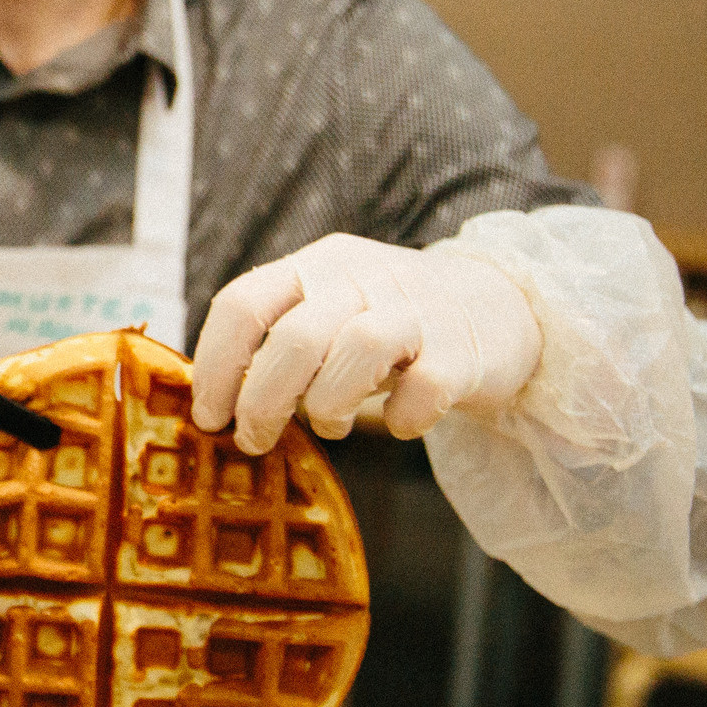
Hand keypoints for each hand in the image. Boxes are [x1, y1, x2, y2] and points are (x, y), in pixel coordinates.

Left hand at [192, 234, 542, 455]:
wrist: (498, 308)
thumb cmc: (388, 323)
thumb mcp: (326, 311)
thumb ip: (276, 344)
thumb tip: (215, 406)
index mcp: (315, 265)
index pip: (243, 303)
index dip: (216, 366)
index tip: (208, 416)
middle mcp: (361, 277)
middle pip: (294, 337)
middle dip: (262, 401)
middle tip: (253, 441)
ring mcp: (417, 309)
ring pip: (357, 349)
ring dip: (328, 405)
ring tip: (328, 427)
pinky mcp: (464, 349)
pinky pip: (424, 387)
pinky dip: (403, 417)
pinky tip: (399, 422)